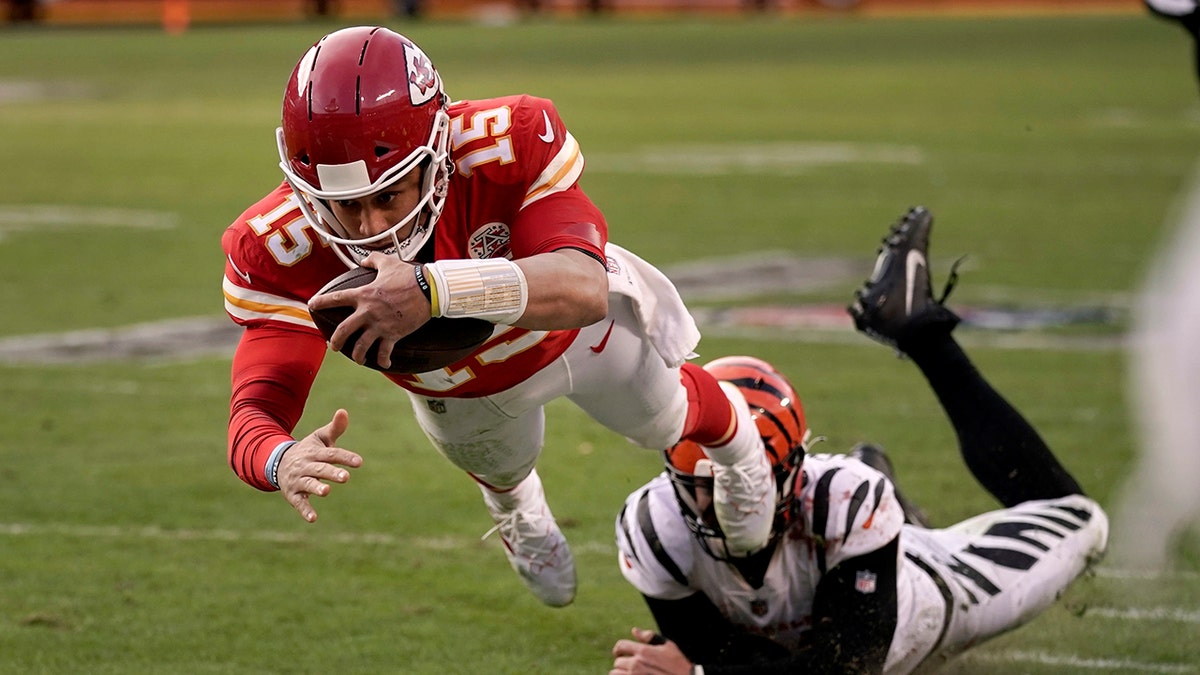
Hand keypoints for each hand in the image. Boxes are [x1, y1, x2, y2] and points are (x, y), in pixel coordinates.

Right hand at [277, 409, 362, 522]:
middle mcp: (306, 466)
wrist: (278, 462)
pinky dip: (305, 511)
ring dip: (316, 488)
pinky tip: (313, 519)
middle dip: (332, 472)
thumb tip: (344, 411)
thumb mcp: (319, 438)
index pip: (331, 454)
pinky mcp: (293, 494)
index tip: (359, 462)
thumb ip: (334, 428)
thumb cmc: (308, 450)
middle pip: (320, 469)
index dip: (345, 457)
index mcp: (314, 452)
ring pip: (308, 484)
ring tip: (327, 491)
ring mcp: (298, 480)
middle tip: (346, 477)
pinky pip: (299, 503)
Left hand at [307, 252, 430, 368]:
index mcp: (364, 295)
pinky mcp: (393, 334)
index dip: (321, 302)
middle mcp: (368, 312)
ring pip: (361, 346)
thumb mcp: (388, 263)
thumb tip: (364, 260)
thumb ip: (373, 260)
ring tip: (357, 359)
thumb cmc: (409, 275)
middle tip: (333, 346)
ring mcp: (380, 325)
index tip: (311, 305)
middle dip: (336, 341)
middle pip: (343, 331)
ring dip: (357, 356)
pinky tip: (384, 363)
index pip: (336, 299)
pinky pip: (384, 352)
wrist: (429, 289)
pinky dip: (383, 360)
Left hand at [610, 627, 692, 674]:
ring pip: (615, 673)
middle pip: (618, 661)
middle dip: (623, 663)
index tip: (620, 653)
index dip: (619, 649)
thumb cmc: (678, 664)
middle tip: (631, 667)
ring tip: (629, 674)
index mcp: (643, 652)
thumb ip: (650, 637)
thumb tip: (634, 630)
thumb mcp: (668, 646)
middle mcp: (636, 664)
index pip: (621, 645)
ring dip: (621, 673)